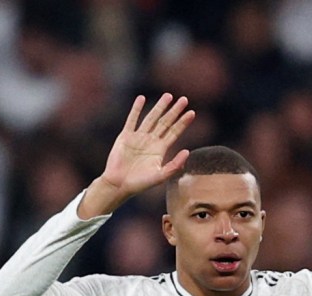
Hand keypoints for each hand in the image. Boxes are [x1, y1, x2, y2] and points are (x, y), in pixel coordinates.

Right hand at [78, 93, 195, 217]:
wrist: (119, 185)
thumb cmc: (140, 184)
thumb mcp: (160, 176)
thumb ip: (174, 165)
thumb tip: (187, 151)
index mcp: (160, 149)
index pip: (174, 132)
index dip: (183, 122)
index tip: (192, 113)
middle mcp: (151, 141)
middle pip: (165, 122)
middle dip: (174, 111)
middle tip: (184, 99)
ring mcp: (138, 137)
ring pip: (151, 118)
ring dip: (159, 107)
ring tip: (168, 96)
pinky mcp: (125, 136)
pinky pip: (132, 120)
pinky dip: (136, 109)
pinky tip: (141, 98)